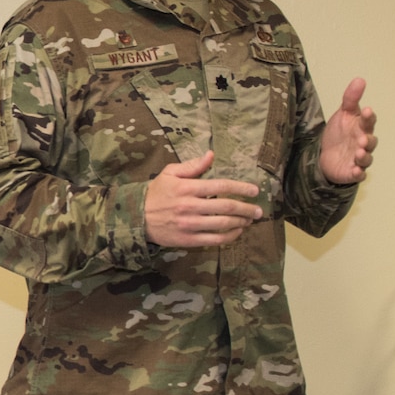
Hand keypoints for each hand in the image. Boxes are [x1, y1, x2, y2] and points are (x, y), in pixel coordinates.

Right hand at [143, 151, 262, 248]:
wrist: (135, 218)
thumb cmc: (156, 193)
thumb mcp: (169, 173)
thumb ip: (192, 165)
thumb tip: (211, 155)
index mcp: (187, 188)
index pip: (221, 186)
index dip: (241, 188)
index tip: (254, 191)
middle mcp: (190, 206)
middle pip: (226, 207)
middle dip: (246, 208)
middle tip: (258, 210)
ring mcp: (189, 224)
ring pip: (223, 224)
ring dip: (241, 222)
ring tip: (249, 220)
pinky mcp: (187, 239)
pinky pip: (214, 239)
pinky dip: (229, 236)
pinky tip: (237, 232)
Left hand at [318, 78, 377, 184]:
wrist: (324, 155)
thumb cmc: (338, 133)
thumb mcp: (343, 114)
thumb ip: (350, 99)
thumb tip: (359, 79)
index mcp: (362, 128)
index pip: (369, 121)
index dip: (369, 117)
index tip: (367, 110)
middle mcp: (363, 143)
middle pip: (371, 141)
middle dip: (368, 140)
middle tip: (362, 138)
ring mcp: (358, 159)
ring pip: (366, 158)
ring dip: (364, 156)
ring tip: (358, 152)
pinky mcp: (351, 172)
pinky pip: (359, 174)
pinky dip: (359, 173)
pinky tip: (356, 170)